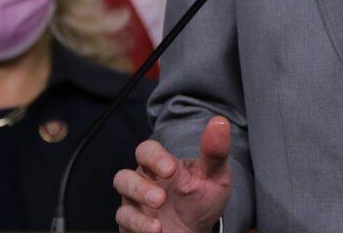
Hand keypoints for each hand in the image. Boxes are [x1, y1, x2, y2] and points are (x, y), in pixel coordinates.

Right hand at [115, 116, 232, 232]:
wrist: (200, 230)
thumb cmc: (205, 198)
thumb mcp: (216, 175)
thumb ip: (216, 151)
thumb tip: (220, 121)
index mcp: (161, 165)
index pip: (146, 151)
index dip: (154, 158)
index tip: (170, 170)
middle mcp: (143, 184)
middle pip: (124, 178)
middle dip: (140, 188)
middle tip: (161, 199)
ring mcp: (136, 207)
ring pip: (122, 205)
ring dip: (136, 214)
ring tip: (157, 225)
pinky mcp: (132, 227)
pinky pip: (125, 225)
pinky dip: (139, 228)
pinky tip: (157, 231)